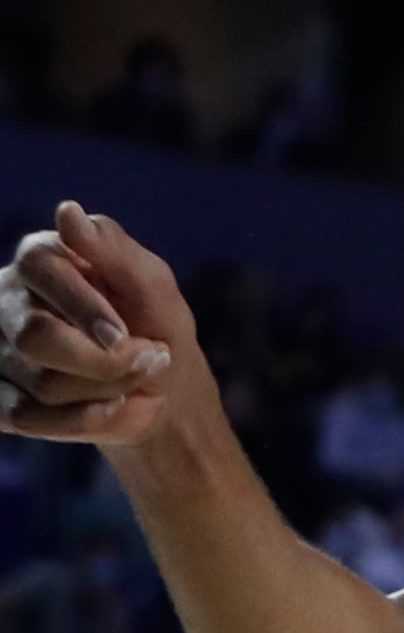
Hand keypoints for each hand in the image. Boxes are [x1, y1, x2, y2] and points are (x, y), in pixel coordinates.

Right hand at [4, 205, 195, 448]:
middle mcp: (6, 299)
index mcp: (41, 257)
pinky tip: (118, 410)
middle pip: (34, 337)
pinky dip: (84, 421)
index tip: (123, 336)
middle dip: (103, 360)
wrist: (159, 389)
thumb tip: (65, 211)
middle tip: (150, 359)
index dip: (86, 309)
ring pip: (39, 383)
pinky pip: (27, 418)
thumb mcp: (150, 283)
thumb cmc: (155, 323)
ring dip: (105, 389)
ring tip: (137, 382)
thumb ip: (111, 248)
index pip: (42, 271)